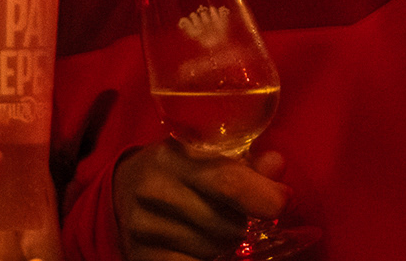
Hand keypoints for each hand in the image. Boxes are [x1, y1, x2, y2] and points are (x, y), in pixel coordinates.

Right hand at [114, 139, 288, 260]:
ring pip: (215, 250)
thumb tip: (276, 165)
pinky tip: (206, 249)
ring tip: (217, 230)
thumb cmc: (178, 170)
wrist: (123, 191)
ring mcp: (146, 227)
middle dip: (245, 224)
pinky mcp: (141, 256)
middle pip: (228, 223)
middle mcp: (156, 189)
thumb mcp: (206, 155)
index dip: (264, 196)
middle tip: (241, 216)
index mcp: (175, 155)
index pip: (228, 181)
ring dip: (227, 245)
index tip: (282, 201)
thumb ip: (245, 162)